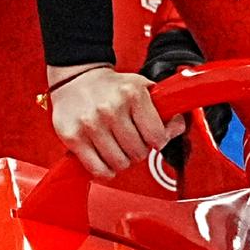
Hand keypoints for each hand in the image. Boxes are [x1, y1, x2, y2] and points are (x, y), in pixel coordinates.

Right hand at [48, 65, 174, 176]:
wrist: (76, 79)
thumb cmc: (111, 87)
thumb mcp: (142, 89)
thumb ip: (165, 110)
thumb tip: (177, 128)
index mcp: (132, 94)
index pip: (157, 136)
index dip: (158, 140)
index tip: (152, 137)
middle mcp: (111, 108)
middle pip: (138, 153)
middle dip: (138, 150)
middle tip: (131, 140)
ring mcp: (90, 124)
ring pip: (119, 163)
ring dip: (121, 160)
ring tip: (117, 146)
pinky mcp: (73, 137)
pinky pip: (98, 169)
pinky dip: (105, 169)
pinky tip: (105, 157)